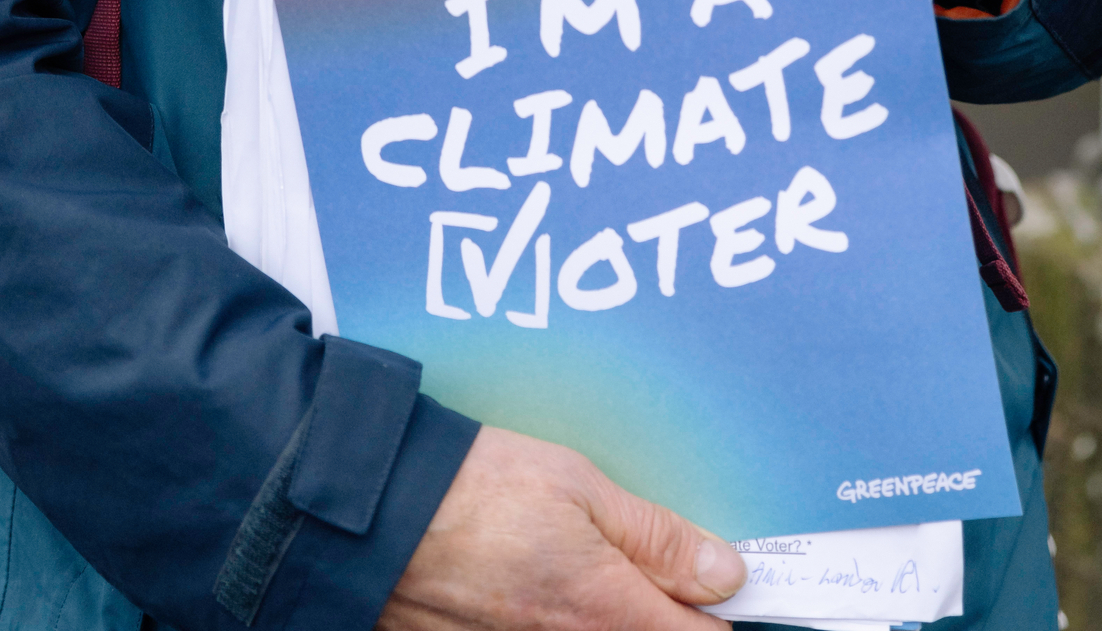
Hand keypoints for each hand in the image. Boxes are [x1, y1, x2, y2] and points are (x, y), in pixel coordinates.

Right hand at [378, 424, 744, 630]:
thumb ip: (656, 537)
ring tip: (572, 570)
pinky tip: (537, 587)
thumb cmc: (473, 487)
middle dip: (658, 615)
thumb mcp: (578, 484)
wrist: (375, 514)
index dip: (720, 618)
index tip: (726, 595)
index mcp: (605, 612)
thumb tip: (726, 573)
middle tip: (645, 577)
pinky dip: (559, 622)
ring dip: (607, 615)